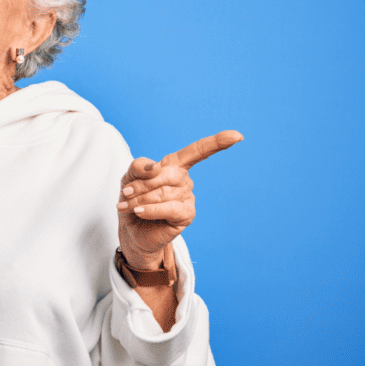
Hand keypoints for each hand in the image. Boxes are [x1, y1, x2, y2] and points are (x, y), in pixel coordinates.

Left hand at [116, 130, 243, 269]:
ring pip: (165, 193)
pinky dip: (151, 210)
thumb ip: (139, 166)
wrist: (131, 229)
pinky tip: (139, 212)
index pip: (198, 151)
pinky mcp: (187, 215)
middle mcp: (185, 180)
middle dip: (142, 184)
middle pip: (167, 174)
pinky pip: (170, 208)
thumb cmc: (132, 199)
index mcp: (174, 166)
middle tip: (126, 193)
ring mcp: (188, 197)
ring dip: (140, 199)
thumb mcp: (129, 177)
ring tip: (129, 205)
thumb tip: (155, 168)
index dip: (217, 142)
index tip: (237, 136)